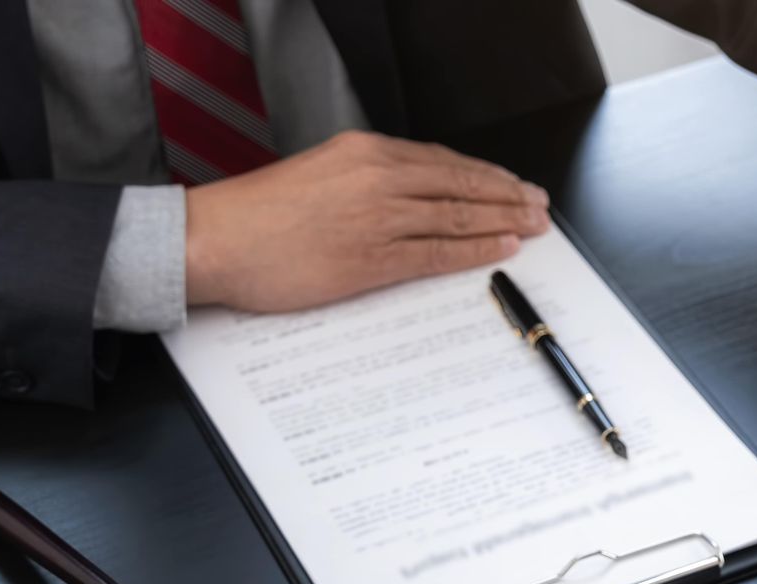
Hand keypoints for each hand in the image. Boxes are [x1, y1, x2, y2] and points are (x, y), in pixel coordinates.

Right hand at [185, 131, 550, 310]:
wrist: (216, 239)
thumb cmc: (258, 215)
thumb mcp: (319, 175)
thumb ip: (365, 181)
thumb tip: (407, 196)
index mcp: (364, 152)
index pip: (442, 160)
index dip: (485, 174)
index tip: (511, 183)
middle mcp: (378, 178)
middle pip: (461, 184)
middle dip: (508, 195)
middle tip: (540, 204)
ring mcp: (379, 218)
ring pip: (458, 216)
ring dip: (504, 221)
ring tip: (534, 226)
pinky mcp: (373, 258)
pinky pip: (439, 252)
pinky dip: (476, 250)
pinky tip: (502, 248)